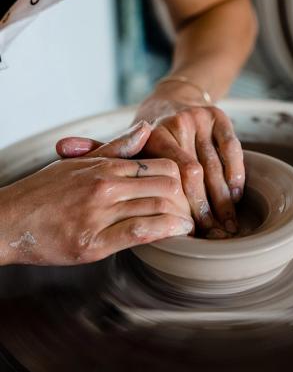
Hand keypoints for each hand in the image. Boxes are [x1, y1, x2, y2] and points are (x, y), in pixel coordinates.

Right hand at [0, 122, 192, 265]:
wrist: (5, 221)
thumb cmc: (42, 193)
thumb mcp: (79, 163)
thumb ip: (117, 148)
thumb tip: (146, 127)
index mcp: (104, 167)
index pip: (163, 165)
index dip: (182, 178)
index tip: (188, 189)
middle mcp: (104, 187)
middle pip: (168, 186)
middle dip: (187, 199)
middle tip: (194, 208)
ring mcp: (99, 215)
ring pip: (159, 208)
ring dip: (182, 217)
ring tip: (190, 223)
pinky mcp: (94, 243)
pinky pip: (141, 232)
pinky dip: (166, 231)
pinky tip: (176, 233)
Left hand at [58, 92, 244, 238]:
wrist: (175, 98)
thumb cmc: (148, 134)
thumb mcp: (125, 143)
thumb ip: (98, 151)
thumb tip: (61, 148)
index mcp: (154, 131)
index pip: (174, 174)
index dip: (182, 204)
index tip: (185, 228)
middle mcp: (179, 121)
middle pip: (198, 173)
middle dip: (206, 207)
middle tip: (210, 234)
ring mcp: (202, 118)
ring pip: (217, 165)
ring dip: (224, 199)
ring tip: (227, 227)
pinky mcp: (221, 117)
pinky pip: (233, 151)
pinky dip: (236, 176)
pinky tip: (236, 197)